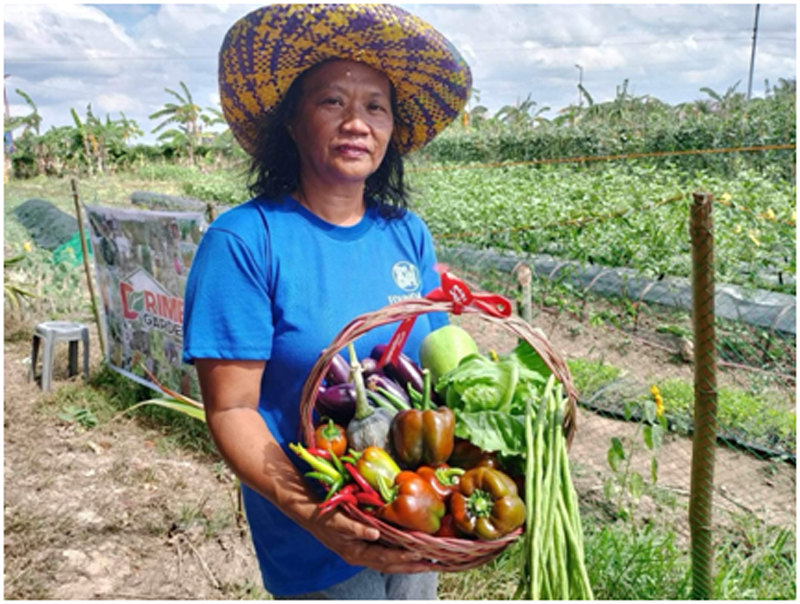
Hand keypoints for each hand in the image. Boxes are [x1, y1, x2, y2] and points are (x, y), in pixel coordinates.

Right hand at [307, 507, 439, 572]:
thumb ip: (355, 528)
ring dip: (408, 562)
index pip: (384, 558)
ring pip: (389, 562)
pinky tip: (410, 551)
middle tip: (434, 564)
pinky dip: (399, 553)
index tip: (421, 554)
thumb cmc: (323, 515)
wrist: (308, 512)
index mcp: (354, 553)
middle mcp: (359, 556)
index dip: (403, 557)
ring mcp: (361, 552)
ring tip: (428, 561)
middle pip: (390, 565)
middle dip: (412, 566)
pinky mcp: (363, 544)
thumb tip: (374, 533)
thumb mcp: (337, 520)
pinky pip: (384, 553)